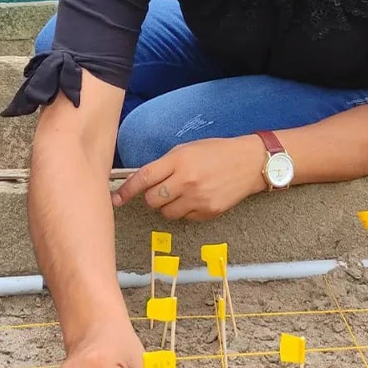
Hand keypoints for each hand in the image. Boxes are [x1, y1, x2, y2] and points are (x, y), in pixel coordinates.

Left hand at [111, 136, 267, 220]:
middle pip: (152, 200)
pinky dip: (185, 211)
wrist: (249, 162)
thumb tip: (144, 181)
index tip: (117, 199)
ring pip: (166, 213)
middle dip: (152, 197)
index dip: (126, 191)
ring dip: (168, 206)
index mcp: (179, 160)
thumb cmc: (217, 152)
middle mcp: (186, 181)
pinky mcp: (208, 212)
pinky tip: (196, 199)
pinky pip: (185, 218)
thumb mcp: (188, 148)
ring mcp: (198, 199)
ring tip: (181, 194)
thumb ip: (166, 164)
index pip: (144, 178)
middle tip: (161, 190)